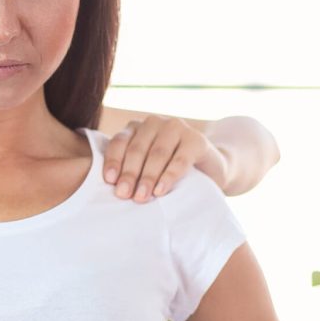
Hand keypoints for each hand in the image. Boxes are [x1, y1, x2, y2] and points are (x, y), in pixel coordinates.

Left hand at [103, 116, 228, 201]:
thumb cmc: (168, 170)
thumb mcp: (146, 166)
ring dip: (148, 177)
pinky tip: (161, 190)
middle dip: (129, 174)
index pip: (119, 142)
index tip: (109, 181)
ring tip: (141, 197)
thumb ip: (130, 169)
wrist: (210, 168)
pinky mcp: (196, 139)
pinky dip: (169, 176)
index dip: (113, 161)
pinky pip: (180, 159)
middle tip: (124, 194)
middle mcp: (154, 123)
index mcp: (136, 128)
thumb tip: (112, 188)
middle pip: (137, 149)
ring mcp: (177, 128)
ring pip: (157, 153)